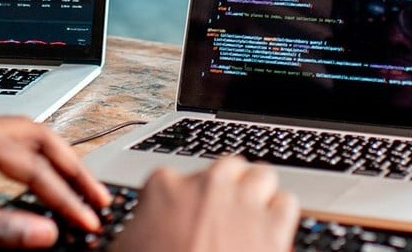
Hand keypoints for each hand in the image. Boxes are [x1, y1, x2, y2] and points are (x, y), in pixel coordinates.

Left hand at [0, 108, 111, 247]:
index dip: (64, 196)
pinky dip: (36, 157)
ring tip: (82, 187)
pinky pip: (11, 139)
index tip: (86, 221)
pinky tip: (44, 175)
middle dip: (73, 168)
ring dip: (57, 160)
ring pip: (29, 134)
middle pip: (41, 136)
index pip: (33, 166)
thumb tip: (45, 234)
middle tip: (98, 198)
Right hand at [112, 156, 298, 251]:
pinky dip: (279, 215)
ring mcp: (242, 204)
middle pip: (227, 167)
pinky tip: (269, 231)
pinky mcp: (272, 228)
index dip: (181, 199)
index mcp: (164, 187)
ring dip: (257, 193)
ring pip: (262, 176)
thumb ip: (137, 230)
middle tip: (221, 211)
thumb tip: (140, 232)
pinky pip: (286, 204)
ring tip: (251, 215)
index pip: (175, 177)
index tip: (182, 217)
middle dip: (227, 186)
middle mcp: (207, 187)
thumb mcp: (125, 248)